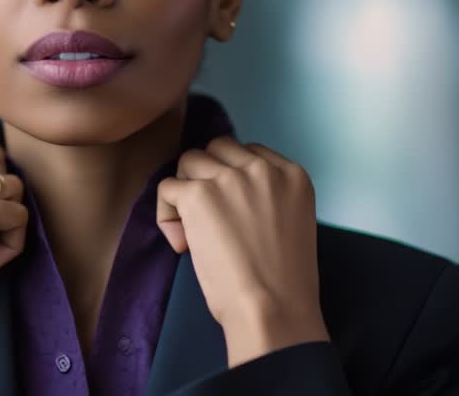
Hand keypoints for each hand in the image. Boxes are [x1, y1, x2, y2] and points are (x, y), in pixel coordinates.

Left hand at [156, 138, 328, 366]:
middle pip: (217, 148)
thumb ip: (266, 198)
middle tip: (206, 215)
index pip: (248, 152)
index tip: (229, 210)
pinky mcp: (199, 194)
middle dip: (206, 175)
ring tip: (191, 229)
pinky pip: (167, 187)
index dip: (231, 177)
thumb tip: (222, 193)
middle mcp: (262, 168)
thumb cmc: (283, 281)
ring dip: (185, 191)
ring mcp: (229, 178)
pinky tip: (181, 243)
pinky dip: (167, 213)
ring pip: (189, 161)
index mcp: (292, 174)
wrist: (272, 308)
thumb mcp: (290, 222)